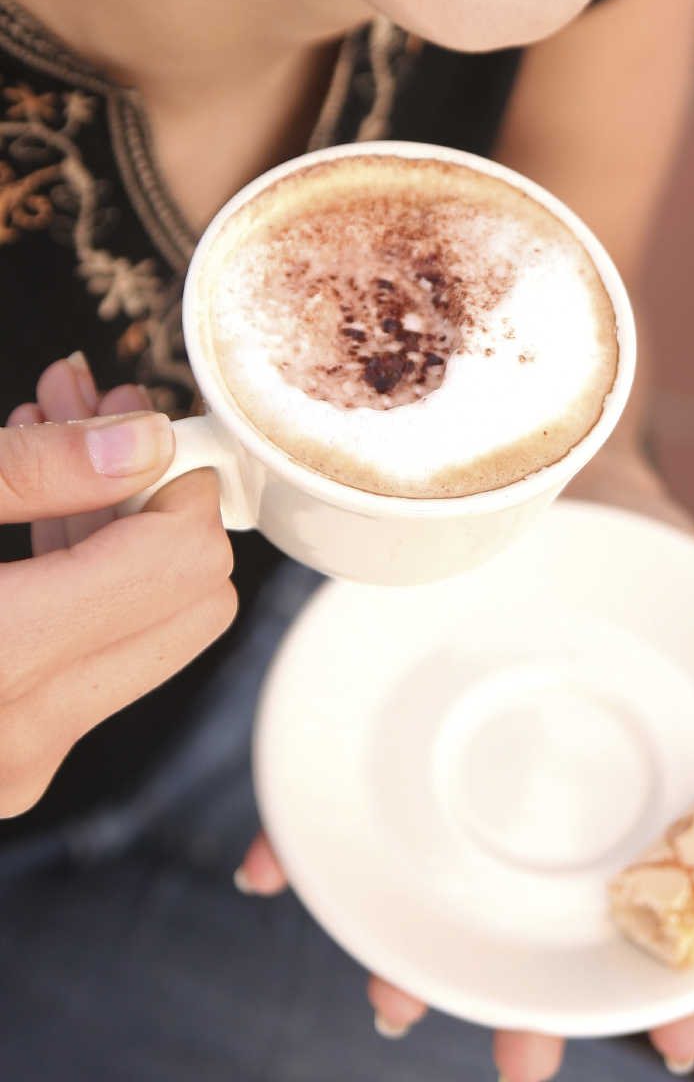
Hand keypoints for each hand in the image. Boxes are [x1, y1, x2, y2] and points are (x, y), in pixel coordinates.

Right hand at [0, 354, 236, 816]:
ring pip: (143, 631)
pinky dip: (75, 584)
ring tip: (59, 436)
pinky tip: (37, 510)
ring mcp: (19, 758)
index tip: (142, 423)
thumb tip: (138, 441)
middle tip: (99, 420)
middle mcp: (23, 731)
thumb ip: (28, 472)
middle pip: (189, 602)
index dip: (178, 480)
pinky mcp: (12, 758)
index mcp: (1, 659)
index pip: (183, 565)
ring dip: (112, 533)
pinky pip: (90, 659)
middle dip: (155, 500)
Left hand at [236, 439, 693, 1074]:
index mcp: (616, 794)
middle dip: (523, 1003)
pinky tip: (270, 872)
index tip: (675, 1043)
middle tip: (523, 1065)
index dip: (659, 986)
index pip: (641, 912)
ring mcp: (457, 755)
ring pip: (425, 877)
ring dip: (401, 949)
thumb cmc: (656, 564)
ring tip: (392, 1002)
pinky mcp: (385, 705)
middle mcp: (532, 791)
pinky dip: (294, 838)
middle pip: (525, 921)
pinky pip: (329, 783)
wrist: (568, 461)